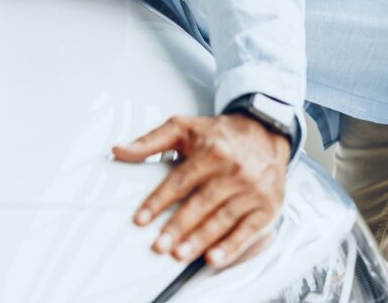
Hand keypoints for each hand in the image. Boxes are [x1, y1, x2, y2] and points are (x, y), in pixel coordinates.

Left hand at [112, 114, 290, 267]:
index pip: (180, 181)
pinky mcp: (267, 206)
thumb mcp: (183, 128)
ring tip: (180, 254)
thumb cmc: (221, 135)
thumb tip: (119, 150)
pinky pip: (248, 230)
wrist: (265, 133)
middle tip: (160, 245)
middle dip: (179, 226)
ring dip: (200, 239)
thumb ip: (150, 141)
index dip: (159, 201)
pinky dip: (231, 247)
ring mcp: (252, 190)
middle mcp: (234, 170)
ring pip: (223, 219)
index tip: (141, 219)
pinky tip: (214, 258)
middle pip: (202, 203)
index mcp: (212, 151)